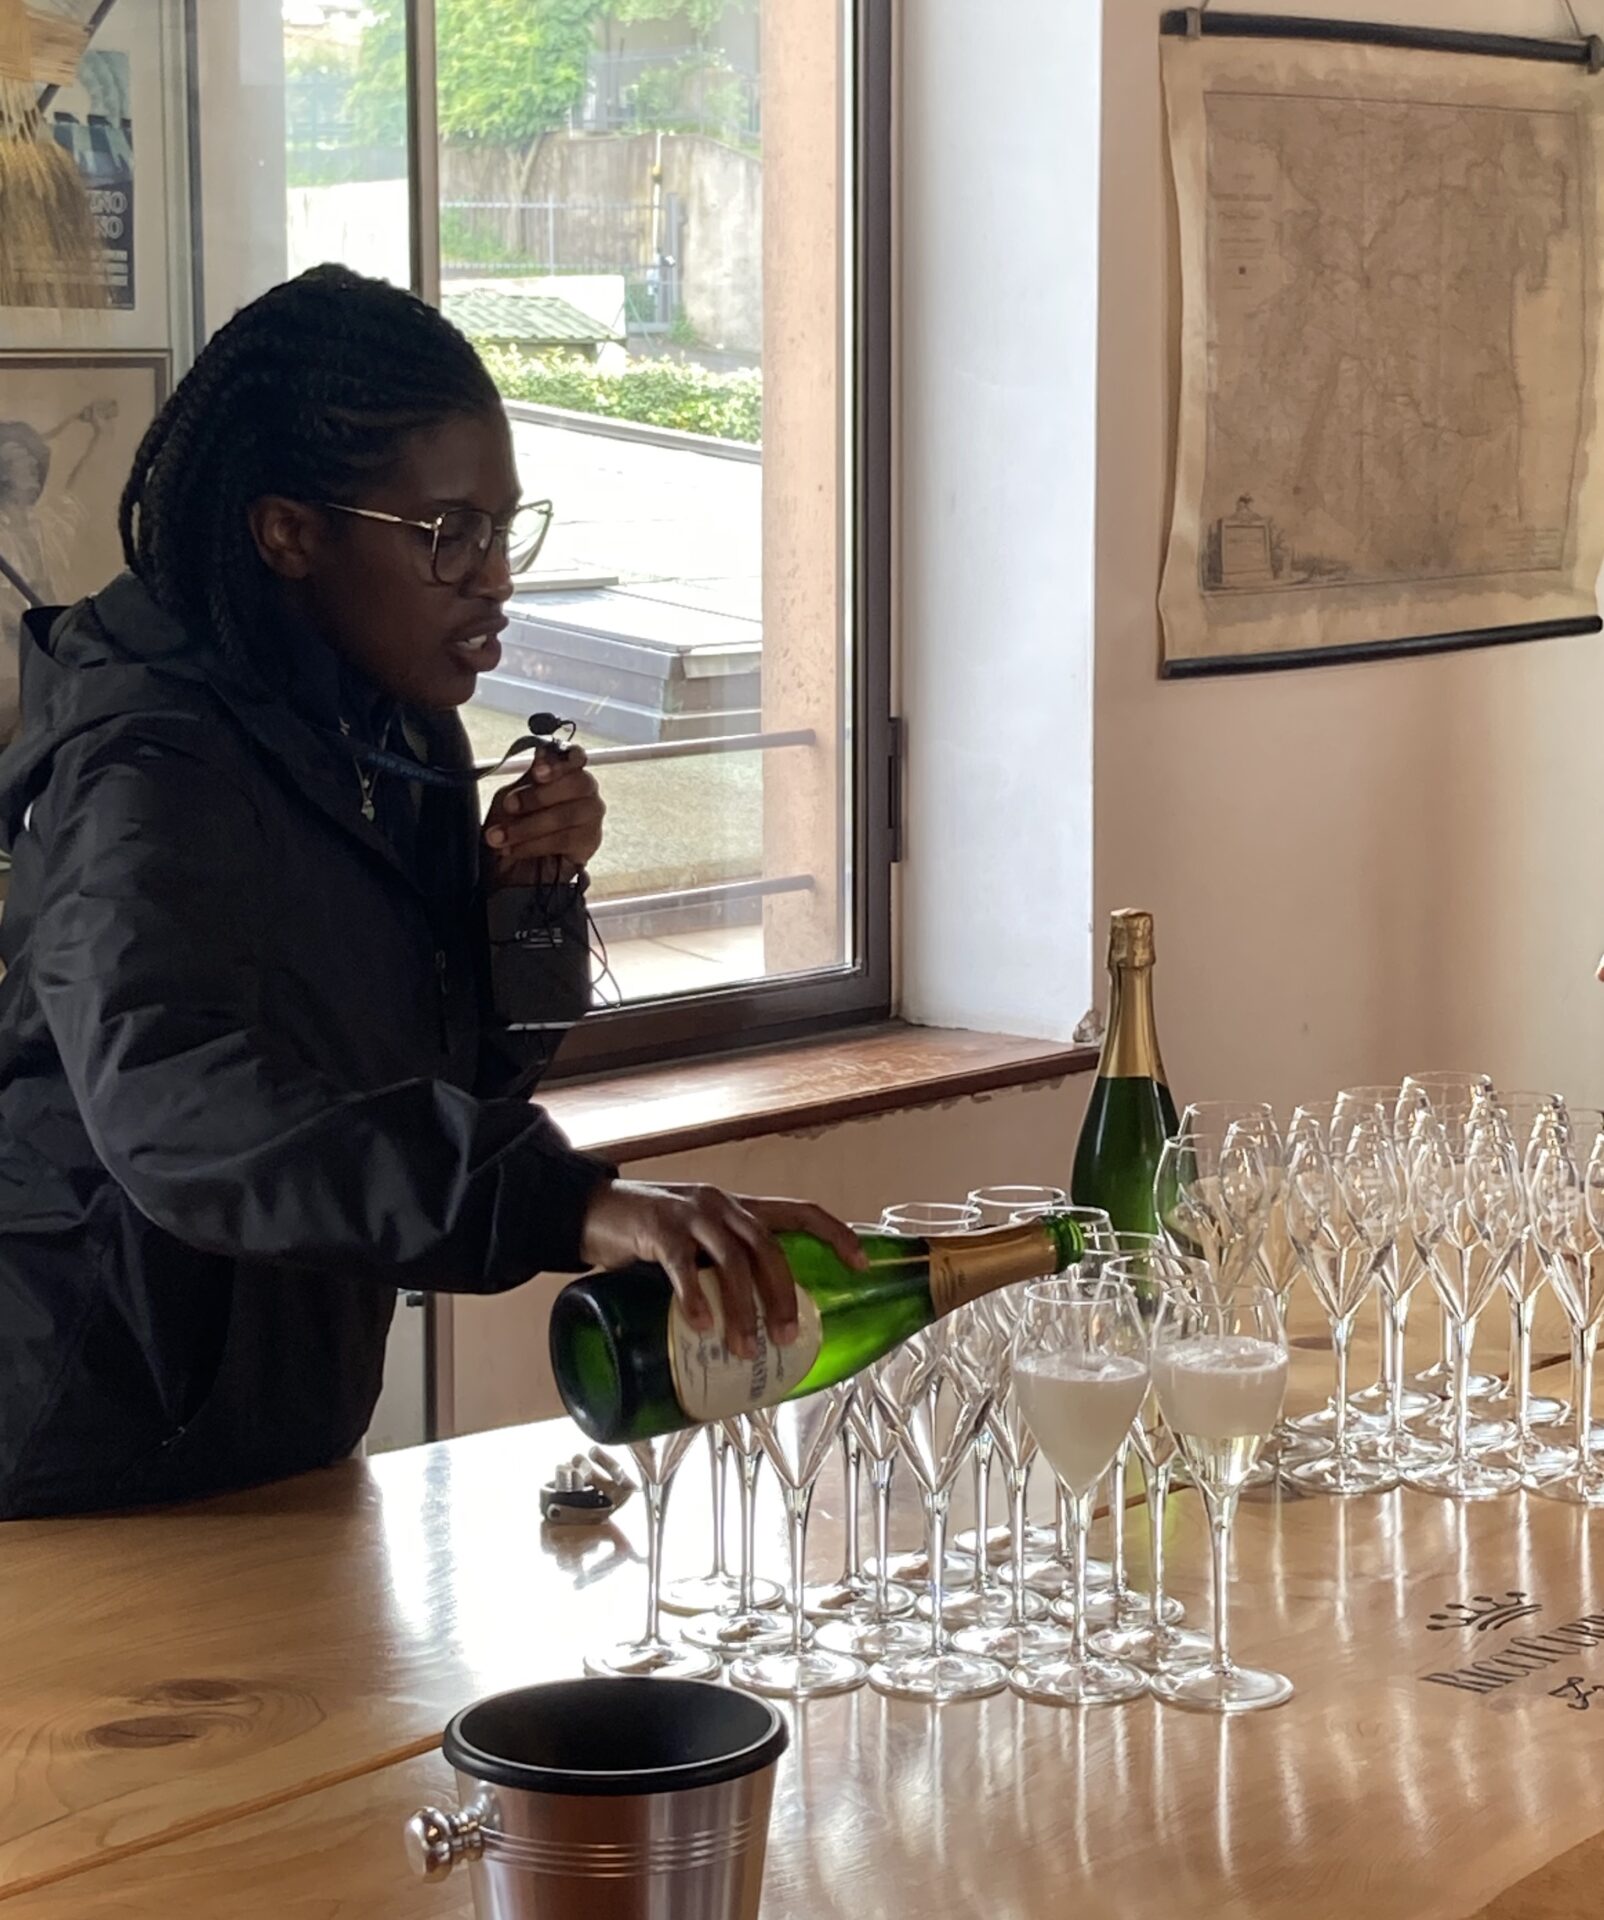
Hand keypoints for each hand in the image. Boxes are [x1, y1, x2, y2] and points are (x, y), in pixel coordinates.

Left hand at [483, 744, 604, 891]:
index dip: (559, 762)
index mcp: (565, 772)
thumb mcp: (509, 799)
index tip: (537, 771)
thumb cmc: (511, 828)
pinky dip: (535, 844)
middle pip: (579, 783)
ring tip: (501, 837)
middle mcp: (584, 791)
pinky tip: (515, 849)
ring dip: (530, 826)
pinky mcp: (590, 843)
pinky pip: (566, 840)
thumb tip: (542, 753)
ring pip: (570, 814)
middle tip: (510, 806)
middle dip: (540, 795)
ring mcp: (591, 817)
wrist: (511, 871)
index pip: (574, 757)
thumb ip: (527, 780)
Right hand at [579, 1180, 867, 1360]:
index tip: (863, 1265)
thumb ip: (722, 1271)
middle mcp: (722, 1206)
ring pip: (732, 1261)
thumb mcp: (697, 1245)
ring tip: (746, 1348)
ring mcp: (690, 1214)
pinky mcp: (657, 1227)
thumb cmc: (650, 1236)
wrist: (591, 1210)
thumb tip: (755, 1330)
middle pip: (768, 1248)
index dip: (836, 1234)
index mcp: (739, 1209)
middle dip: (783, 1295)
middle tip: (789, 1338)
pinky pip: (682, 1265)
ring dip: (743, 1308)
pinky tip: (701, 1326)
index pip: (801, 1211)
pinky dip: (696, 1297)